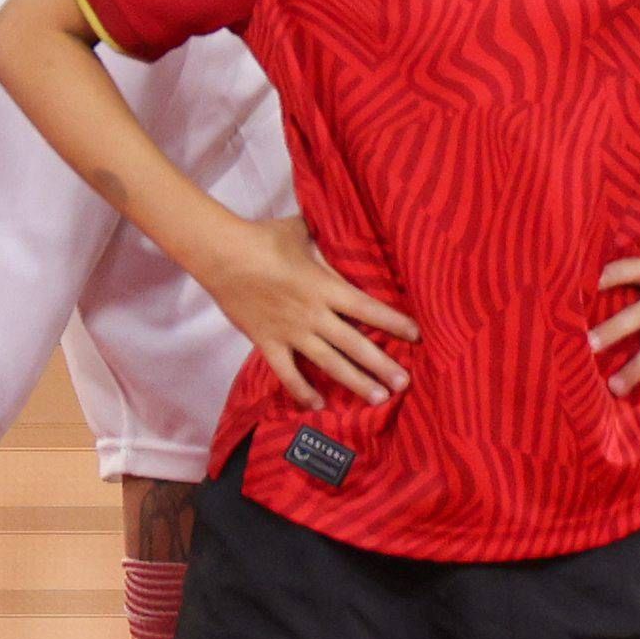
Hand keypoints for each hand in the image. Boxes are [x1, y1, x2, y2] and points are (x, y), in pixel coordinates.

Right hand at [197, 214, 414, 403]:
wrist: (222, 255)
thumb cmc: (264, 238)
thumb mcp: (303, 233)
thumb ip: (327, 243)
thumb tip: (346, 232)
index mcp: (325, 286)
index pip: (368, 308)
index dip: (394, 322)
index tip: (417, 335)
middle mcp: (313, 314)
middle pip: (355, 344)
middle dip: (382, 365)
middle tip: (404, 384)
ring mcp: (291, 333)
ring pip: (329, 363)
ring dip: (355, 382)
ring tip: (378, 399)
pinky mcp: (268, 343)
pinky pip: (288, 373)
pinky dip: (302, 391)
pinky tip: (319, 406)